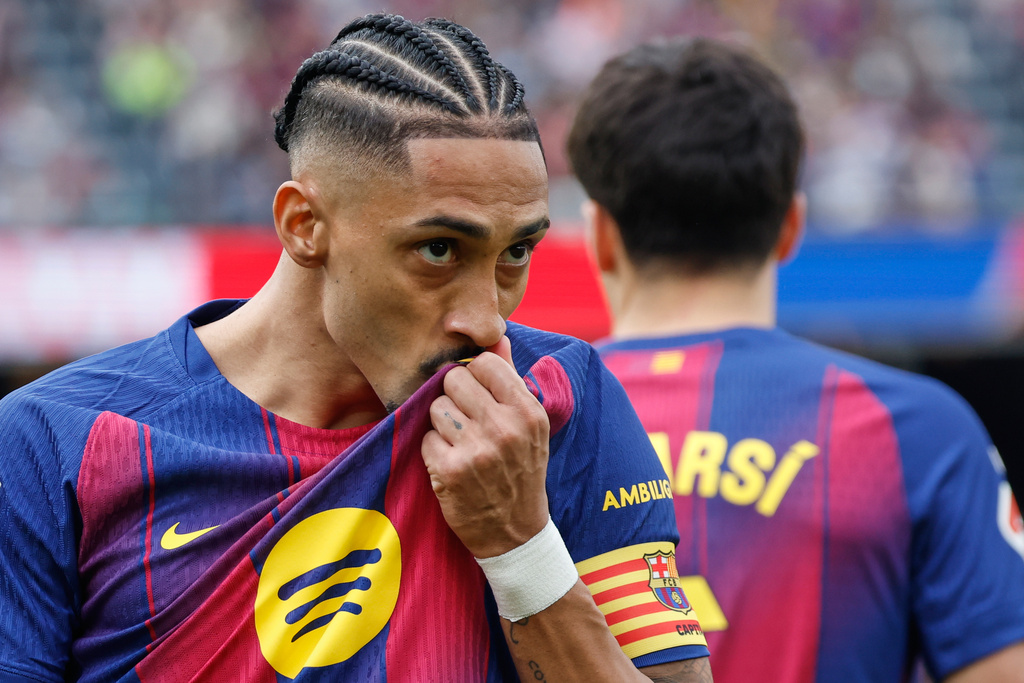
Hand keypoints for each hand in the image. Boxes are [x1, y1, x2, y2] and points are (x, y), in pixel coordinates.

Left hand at [421, 336, 550, 557]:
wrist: (516, 533)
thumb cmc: (520, 470)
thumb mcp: (528, 425)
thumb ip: (510, 378)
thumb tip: (496, 337)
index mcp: (528, 412)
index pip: (485, 364)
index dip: (474, 376)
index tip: (478, 395)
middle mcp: (505, 428)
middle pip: (454, 380)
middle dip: (454, 398)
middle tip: (465, 422)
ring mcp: (477, 451)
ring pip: (436, 407)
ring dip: (442, 425)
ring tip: (460, 444)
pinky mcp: (450, 472)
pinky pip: (426, 439)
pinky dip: (433, 451)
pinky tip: (451, 466)